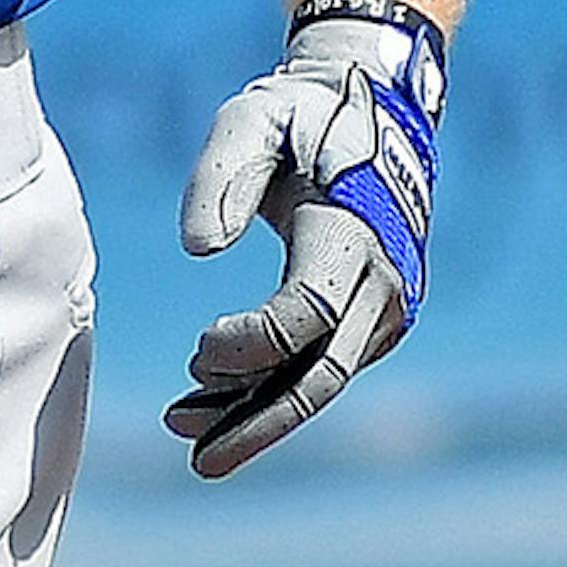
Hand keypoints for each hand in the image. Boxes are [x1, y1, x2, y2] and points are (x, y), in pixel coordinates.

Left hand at [165, 0, 444, 479]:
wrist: (371, 108)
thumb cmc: (300, 114)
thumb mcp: (250, 120)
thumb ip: (218, 175)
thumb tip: (198, 250)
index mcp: (352, 234)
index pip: (306, 314)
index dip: (249, 345)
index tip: (195, 348)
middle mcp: (383, 281)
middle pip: (321, 375)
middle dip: (257, 421)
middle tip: (196, 458)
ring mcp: (386, 306)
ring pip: (319, 380)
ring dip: (253, 412)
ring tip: (181, 424)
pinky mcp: (373, 318)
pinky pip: (322, 365)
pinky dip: (269, 388)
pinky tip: (212, 400)